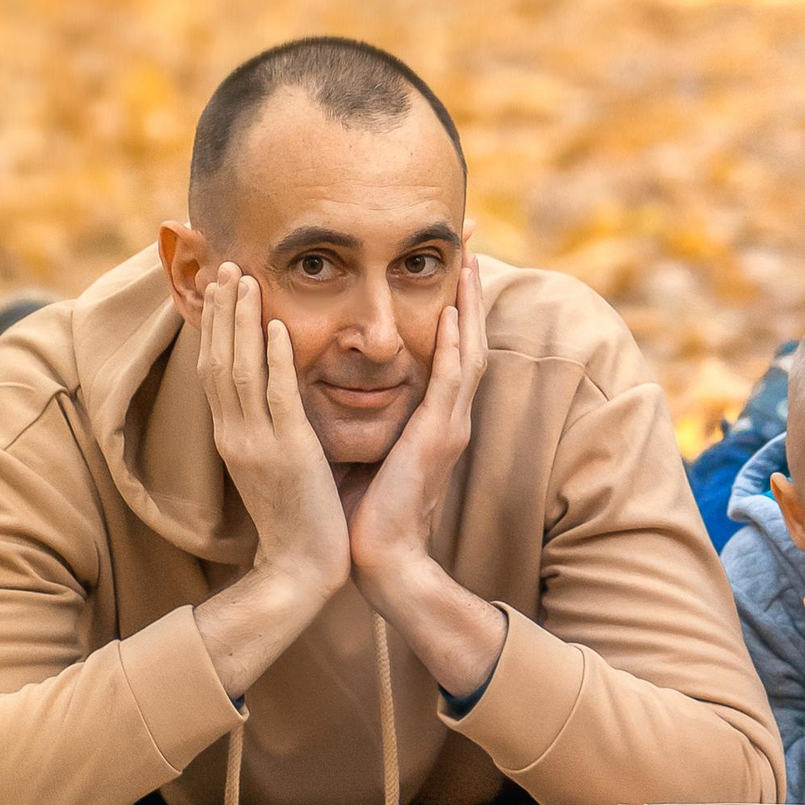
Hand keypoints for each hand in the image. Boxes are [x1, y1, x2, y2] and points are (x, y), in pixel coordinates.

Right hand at [200, 263, 348, 605]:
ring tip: (244, 279)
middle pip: (219, 360)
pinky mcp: (288, 453)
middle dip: (221, 311)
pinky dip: (275, 359)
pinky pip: (277, 397)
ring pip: (241, 370)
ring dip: (242, 322)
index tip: (218, 288)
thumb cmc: (297, 517)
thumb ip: (268, 426)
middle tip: (223, 265)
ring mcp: (257, 443)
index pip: (214, 370)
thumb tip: (274, 392)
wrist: (300, 568)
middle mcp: (235, 434)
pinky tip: (277, 327)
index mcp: (231, 436)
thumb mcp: (273, 463)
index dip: (214, 327)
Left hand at [348, 254, 488, 608]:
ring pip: (468, 352)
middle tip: (474, 242)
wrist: (380, 562)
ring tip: (469, 262)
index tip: (450, 264)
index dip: (453, 305)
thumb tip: (331, 386)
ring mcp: (449, 427)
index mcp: (432, 418)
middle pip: (469, 338)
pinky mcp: (437, 440)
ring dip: (469, 306)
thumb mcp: (366, 450)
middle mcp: (448, 417)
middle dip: (471, 291)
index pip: (449, 349)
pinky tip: (452, 316)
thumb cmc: (366, 513)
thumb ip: (363, 416)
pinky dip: (455, 347)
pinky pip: (451, 382)